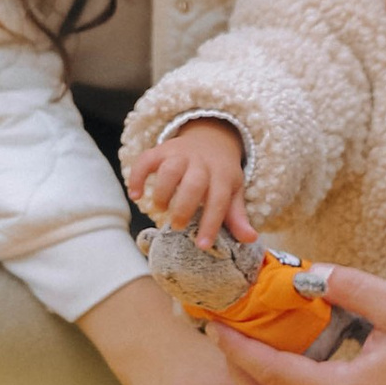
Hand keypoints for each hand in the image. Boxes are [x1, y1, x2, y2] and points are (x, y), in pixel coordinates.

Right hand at [128, 117, 252, 250]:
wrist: (211, 138)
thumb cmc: (221, 173)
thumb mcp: (233, 192)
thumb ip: (237, 216)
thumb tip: (250, 239)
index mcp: (223, 176)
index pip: (219, 200)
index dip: (211, 223)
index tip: (202, 245)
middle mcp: (202, 164)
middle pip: (194, 183)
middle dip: (184, 207)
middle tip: (177, 226)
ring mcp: (180, 155)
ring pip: (170, 169)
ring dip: (162, 191)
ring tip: (160, 208)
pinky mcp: (161, 150)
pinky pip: (147, 159)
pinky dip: (137, 176)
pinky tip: (135, 195)